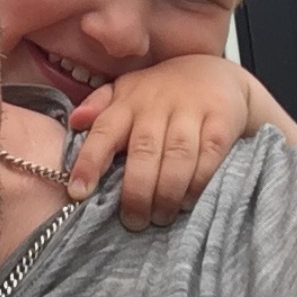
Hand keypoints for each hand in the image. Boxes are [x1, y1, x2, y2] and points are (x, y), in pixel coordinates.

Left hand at [67, 56, 250, 229]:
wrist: (218, 75)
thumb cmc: (163, 92)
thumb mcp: (128, 91)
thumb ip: (99, 105)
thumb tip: (74, 122)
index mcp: (130, 101)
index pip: (104, 130)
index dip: (90, 161)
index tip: (78, 192)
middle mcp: (158, 104)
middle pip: (144, 150)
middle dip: (136, 191)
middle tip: (133, 221)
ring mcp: (191, 111)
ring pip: (177, 156)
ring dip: (167, 192)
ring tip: (161, 217)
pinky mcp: (222, 120)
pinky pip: (209, 156)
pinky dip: (198, 182)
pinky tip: (188, 202)